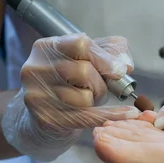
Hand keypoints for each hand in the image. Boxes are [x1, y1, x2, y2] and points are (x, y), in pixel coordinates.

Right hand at [2, 33, 139, 160]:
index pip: (80, 44)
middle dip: (101, 83)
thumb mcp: (84, 59)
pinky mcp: (45, 119)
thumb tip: (125, 64)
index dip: (104, 56)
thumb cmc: (66, 83)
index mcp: (45, 47)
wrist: (42, 117)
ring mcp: (37, 95)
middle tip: (101, 89)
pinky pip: (87, 117)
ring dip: (96, 100)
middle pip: (84, 71)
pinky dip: (110, 115)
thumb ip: (107, 52)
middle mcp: (35, 69)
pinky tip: (128, 114)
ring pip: (85, 97)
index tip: (119, 69)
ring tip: (88, 100)